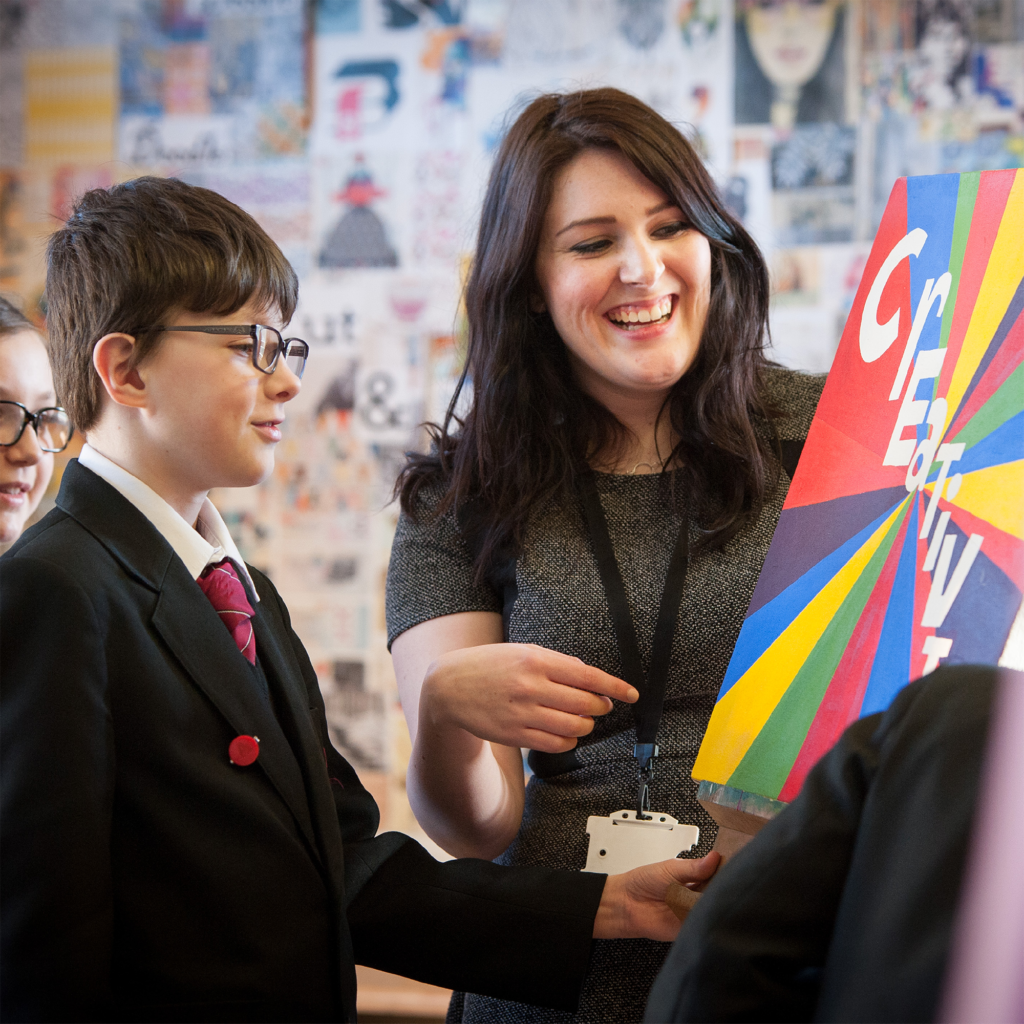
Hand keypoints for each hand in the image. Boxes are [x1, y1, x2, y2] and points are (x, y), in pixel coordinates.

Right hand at [420, 643, 637, 751]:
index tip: (631, 694)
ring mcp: (522, 712)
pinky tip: (566, 734)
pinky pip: (555, 744)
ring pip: (573, 728)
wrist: (449, 686)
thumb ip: (555, 662)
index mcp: (535, 659)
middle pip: (585, 704)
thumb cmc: (489, 665)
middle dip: (600, 706)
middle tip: (600, 705)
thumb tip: (589, 676)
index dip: (615, 686)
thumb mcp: (521, 651)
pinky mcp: (515, 734)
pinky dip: (568, 741)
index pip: (587, 676)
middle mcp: (531, 686)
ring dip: (585, 726)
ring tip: (582, 720)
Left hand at [593, 853, 721, 940]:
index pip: (717, 873)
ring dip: (716, 903)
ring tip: (713, 895)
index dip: (724, 870)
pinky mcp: (690, 927)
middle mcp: (696, 894)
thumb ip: (694, 867)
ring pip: (713, 907)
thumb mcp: (671, 868)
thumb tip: (715, 857)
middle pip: (719, 891)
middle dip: (723, 887)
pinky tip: (706, 910)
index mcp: (694, 876)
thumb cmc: (643, 882)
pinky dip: (707, 918)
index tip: (732, 867)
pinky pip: (704, 924)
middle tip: (726, 882)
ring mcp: (694, 911)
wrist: (626, 903)